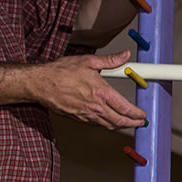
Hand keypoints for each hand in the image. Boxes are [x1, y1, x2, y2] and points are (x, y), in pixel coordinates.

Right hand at [29, 51, 146, 128]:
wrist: (39, 83)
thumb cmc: (60, 72)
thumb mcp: (87, 61)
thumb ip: (110, 61)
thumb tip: (124, 56)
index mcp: (101, 92)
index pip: (125, 108)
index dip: (137, 114)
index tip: (142, 115)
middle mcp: (95, 106)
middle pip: (120, 121)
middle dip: (133, 123)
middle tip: (140, 123)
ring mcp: (86, 114)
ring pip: (109, 125)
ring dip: (120, 125)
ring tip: (128, 123)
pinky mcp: (78, 118)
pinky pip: (97, 124)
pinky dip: (107, 124)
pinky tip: (110, 121)